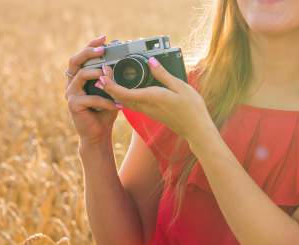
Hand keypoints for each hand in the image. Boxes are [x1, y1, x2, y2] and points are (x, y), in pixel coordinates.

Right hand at [65, 35, 121, 145]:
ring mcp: (70, 93)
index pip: (82, 56)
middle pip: (75, 61)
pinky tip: (119, 105)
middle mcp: (72, 83)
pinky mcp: (73, 105)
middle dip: (88, 52)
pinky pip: (91, 98)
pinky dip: (106, 101)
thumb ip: (113, 78)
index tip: (104, 38)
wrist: (99, 134)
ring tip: (109, 75)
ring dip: (96, 73)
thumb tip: (120, 62)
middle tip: (102, 50)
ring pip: (81, 75)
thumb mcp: (111, 92)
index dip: (91, 46)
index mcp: (79, 77)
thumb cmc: (105, 111)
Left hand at [95, 57, 213, 140]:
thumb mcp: (180, 86)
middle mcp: (146, 106)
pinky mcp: (150, 113)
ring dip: (114, 91)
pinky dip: (123, 96)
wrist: (195, 129)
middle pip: (119, 97)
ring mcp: (147, 111)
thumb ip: (163, 74)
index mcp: (151, 97)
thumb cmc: (191, 108)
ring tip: (109, 79)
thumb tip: (151, 61)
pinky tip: (123, 89)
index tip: (103, 73)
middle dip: (108, 85)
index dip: (110, 84)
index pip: (123, 92)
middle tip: (102, 71)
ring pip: (124, 102)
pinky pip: (131, 104)